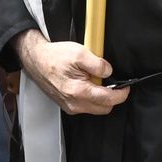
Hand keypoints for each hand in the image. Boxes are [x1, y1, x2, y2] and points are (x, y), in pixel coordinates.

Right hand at [13, 31, 128, 115]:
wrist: (36, 60)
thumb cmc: (55, 56)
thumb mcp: (79, 53)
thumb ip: (98, 64)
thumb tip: (109, 72)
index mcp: (79, 92)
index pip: (108, 100)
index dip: (121, 94)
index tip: (126, 87)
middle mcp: (74, 103)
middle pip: (103, 108)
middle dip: (111, 97)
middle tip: (109, 81)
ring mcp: (69, 106)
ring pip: (95, 108)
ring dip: (100, 97)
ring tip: (94, 79)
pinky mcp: (66, 105)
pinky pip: (85, 106)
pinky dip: (91, 97)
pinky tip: (86, 83)